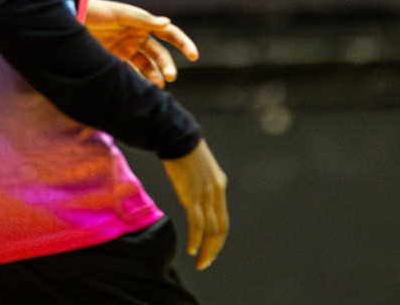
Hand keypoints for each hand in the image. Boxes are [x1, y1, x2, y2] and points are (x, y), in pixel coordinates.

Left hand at [83, 0, 197, 87]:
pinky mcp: (113, 62)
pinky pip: (130, 74)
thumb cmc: (95, 12)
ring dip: (154, 77)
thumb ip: (143, 20)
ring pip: (147, 67)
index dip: (183, 43)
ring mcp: (126, 51)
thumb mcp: (119, 14)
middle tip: (170, 77)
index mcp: (142, 24)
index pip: (168, 33)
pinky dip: (137, 82)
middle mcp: (137, 38)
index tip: (193, 55)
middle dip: (167, 66)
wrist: (69, 21)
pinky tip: (141, 90)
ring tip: (156, 87)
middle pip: (159, 55)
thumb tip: (167, 22)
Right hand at [163, 138, 228, 269]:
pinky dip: (196, 239)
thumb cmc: (183, 151)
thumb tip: (195, 196)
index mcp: (219, 186)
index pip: (222, 219)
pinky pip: (197, 223)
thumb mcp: (199, 170)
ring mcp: (205, 195)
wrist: (177, 137)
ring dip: (206, 249)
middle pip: (220, 228)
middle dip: (214, 248)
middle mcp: (216, 192)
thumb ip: (201, 185)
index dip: (217, 238)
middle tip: (206, 262)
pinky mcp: (192, 196)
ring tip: (201, 262)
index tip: (210, 250)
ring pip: (210, 229)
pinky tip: (192, 249)